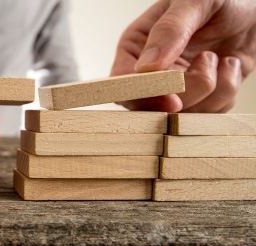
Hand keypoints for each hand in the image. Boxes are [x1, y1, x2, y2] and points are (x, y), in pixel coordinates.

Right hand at [112, 0, 255, 112]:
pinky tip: (227, 65)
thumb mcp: (194, 2)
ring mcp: (174, 88)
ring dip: (211, 89)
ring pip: (182, 113)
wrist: (252, 8)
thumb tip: (146, 66)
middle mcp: (150, 72)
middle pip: (151, 106)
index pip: (122, 83)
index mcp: (135, 47)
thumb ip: (169, 30)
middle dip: (187, 92)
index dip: (143, 96)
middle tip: (208, 60)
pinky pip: (208, 112)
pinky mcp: (200, 97)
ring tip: (219, 57)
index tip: (173, 98)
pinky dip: (226, 92)